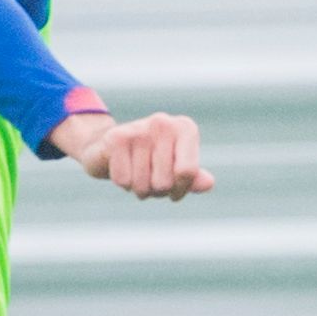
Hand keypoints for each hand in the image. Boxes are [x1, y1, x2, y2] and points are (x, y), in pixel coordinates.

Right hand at [52, 110, 213, 200]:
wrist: (108, 147)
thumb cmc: (151, 161)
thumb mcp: (176, 168)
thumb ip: (193, 178)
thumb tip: (208, 184)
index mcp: (185, 128)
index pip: (187, 172)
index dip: (180, 189)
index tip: (175, 191)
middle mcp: (163, 123)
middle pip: (165, 182)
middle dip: (157, 191)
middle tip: (151, 179)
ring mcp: (139, 129)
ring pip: (143, 185)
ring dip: (140, 189)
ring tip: (138, 175)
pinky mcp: (116, 138)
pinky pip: (124, 181)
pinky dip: (123, 183)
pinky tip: (123, 169)